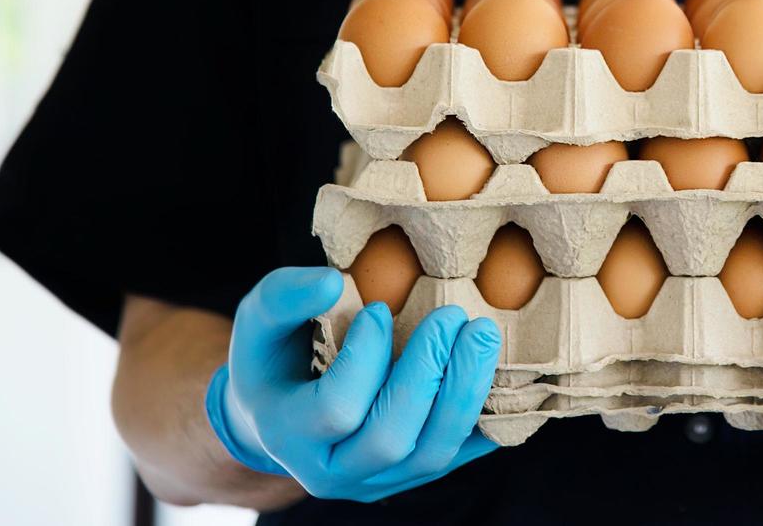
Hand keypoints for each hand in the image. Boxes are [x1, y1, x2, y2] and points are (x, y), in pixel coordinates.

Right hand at [204, 267, 500, 500]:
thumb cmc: (273, 357)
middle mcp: (330, 470)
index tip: (379, 309)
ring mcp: (375, 481)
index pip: (336, 407)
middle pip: (390, 439)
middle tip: (453, 317)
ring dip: (465, 393)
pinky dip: (485, 418)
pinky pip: (459, 455)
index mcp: (287, 432)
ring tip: (483, 336)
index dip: (365, 358)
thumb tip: (334, 282)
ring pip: (431, 455)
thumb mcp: (259, 320)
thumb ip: (284, 297)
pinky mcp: (412, 475)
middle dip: (428, 375)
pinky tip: (504, 374)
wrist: (280, 412)